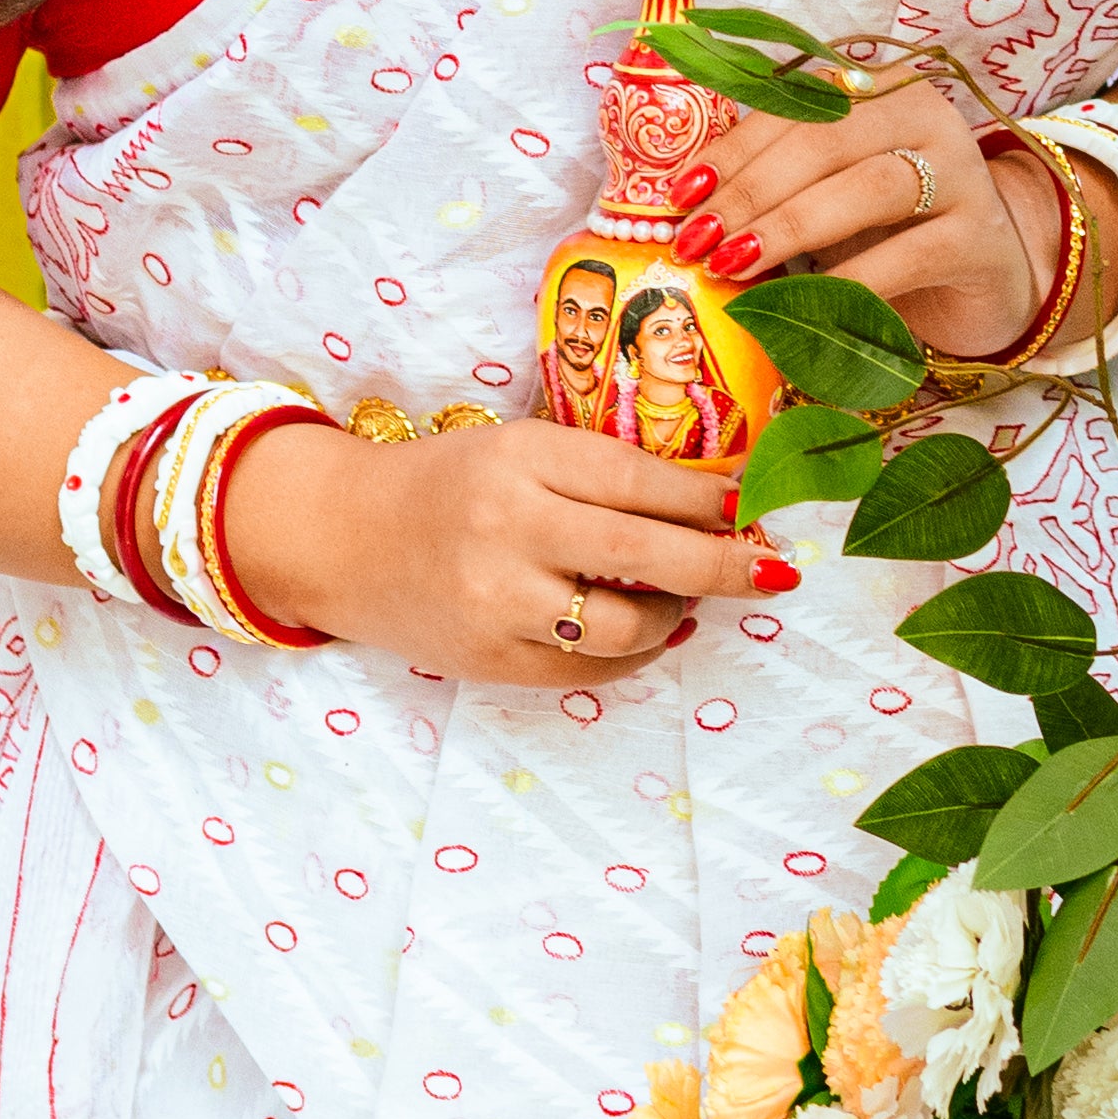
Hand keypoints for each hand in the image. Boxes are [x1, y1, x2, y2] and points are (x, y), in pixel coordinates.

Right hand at [224, 411, 792, 688]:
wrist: (342, 538)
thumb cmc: (446, 485)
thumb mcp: (517, 450)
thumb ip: (598, 472)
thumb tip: (714, 504)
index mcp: (519, 457)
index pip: (637, 479)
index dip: (709, 498)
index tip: (755, 503)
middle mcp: (507, 528)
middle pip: (645, 554)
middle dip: (725, 564)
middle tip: (775, 567)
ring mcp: (497, 602)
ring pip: (626, 625)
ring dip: (678, 614)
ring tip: (689, 598)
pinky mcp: (491, 660)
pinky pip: (590, 669)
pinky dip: (636, 652)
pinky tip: (650, 630)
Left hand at [676, 81, 1117, 368]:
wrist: (990, 278)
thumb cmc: (892, 231)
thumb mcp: (832, 194)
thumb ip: (778, 183)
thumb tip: (687, 206)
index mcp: (879, 88)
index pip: (796, 108)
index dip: (734, 149)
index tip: (681, 194)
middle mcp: (925, 115)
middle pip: (825, 141)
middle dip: (751, 191)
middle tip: (696, 239)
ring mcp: (961, 173)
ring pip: (866, 188)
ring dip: (789, 227)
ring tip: (733, 264)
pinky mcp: (980, 237)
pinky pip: (905, 256)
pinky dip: (847, 281)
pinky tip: (801, 306)